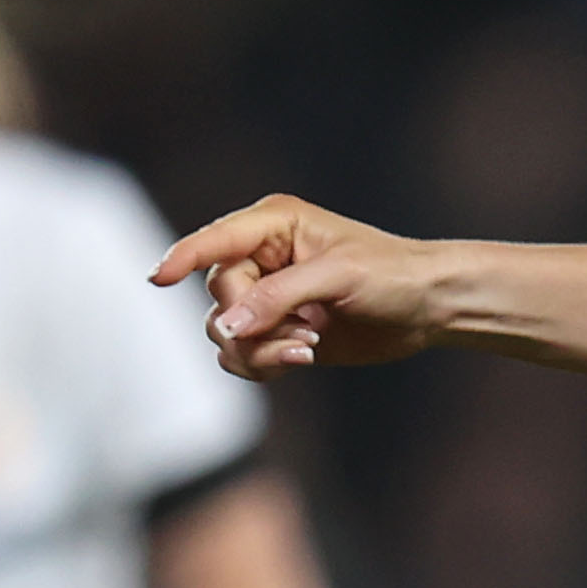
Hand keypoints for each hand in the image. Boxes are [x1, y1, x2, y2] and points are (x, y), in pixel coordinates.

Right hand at [151, 196, 452, 380]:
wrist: (429, 307)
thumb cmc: (392, 275)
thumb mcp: (337, 278)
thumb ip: (277, 299)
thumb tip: (225, 326)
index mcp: (272, 225)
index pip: (214, 241)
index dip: (183, 257)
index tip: (157, 278)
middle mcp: (261, 258)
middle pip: (219, 296)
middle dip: (252, 323)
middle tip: (304, 333)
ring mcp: (268, 297)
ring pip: (224, 331)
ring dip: (259, 348)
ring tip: (307, 347)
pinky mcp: (278, 331)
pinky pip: (242, 355)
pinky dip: (264, 363)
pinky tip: (304, 358)